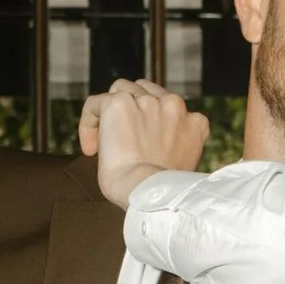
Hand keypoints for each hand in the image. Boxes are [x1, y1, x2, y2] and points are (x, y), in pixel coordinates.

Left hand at [78, 79, 206, 208]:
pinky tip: (90, 148)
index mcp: (195, 122)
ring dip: (113, 112)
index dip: (152, 123)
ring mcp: (148, 102)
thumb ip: (175, 146)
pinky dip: (89, 121)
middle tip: (122, 140)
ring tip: (104, 143)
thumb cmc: (163, 193)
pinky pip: (96, 103)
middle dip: (133, 111)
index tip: (142, 146)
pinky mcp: (120, 103)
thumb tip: (153, 147)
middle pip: (147, 92)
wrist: (149, 194)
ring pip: (122, 89)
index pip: (171, 108)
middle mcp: (174, 106)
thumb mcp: (182, 165)